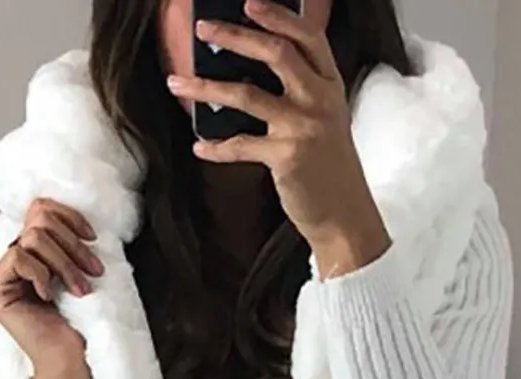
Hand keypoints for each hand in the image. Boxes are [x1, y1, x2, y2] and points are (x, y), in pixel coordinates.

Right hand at [0, 199, 101, 378]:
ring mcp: (1, 276)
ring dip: (64, 262)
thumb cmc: (80, 322)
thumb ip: (66, 243)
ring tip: (80, 289)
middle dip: (72, 244)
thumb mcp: (78, 271)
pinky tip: (50, 295)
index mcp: (32, 252)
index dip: (68, 217)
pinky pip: (19, 256)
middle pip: (39, 219)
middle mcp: (12, 260)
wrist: (72, 361)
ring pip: (33, 236)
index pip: (40, 210)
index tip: (92, 239)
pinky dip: (41, 273)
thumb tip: (69, 214)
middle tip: (93, 271)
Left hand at [168, 0, 391, 277]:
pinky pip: (240, 145)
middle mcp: (319, 100)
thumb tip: (256, 63)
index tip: (248, 4)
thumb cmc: (329, 166)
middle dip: (234, 36)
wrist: (344, 215)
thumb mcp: (326, 118)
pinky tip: (200, 146)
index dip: (278, 15)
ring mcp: (302, 128)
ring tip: (176, 82)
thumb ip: (303, 88)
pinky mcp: (285, 158)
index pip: (307, 37)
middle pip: (275, 53)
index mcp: (330, 84)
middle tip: (202, 29)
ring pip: (246, 95)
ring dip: (206, 87)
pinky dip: (216, 147)